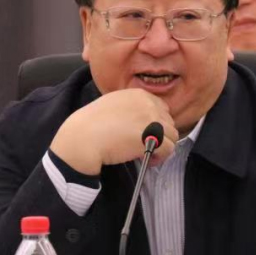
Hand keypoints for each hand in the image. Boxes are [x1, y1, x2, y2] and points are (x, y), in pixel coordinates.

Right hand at [50, 88, 178, 174]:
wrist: (83, 137)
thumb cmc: (92, 125)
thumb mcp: (113, 105)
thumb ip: (131, 109)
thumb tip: (143, 124)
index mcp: (139, 94)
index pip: (162, 109)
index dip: (156, 124)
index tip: (145, 134)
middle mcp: (149, 104)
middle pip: (169, 123)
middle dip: (159, 135)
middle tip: (145, 146)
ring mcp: (152, 119)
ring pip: (172, 136)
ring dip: (162, 146)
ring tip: (148, 154)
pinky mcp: (153, 137)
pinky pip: (168, 149)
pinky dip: (160, 157)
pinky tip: (148, 160)